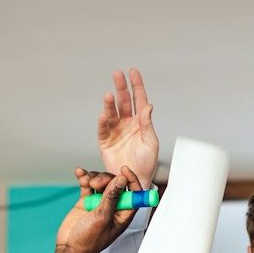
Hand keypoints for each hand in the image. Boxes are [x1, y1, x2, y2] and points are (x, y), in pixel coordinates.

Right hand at [45, 165, 141, 252]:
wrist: (70, 248)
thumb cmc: (89, 240)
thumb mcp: (103, 217)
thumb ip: (112, 197)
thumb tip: (122, 180)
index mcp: (123, 214)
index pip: (134, 193)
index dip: (131, 180)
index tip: (124, 170)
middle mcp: (113, 207)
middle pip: (116, 184)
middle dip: (106, 179)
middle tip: (96, 184)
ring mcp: (99, 204)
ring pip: (101, 183)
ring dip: (94, 178)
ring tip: (85, 182)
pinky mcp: (86, 201)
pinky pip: (87, 185)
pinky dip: (84, 178)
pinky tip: (79, 173)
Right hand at [97, 69, 157, 188]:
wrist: (135, 181)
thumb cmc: (147, 163)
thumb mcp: (151, 143)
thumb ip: (147, 124)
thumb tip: (148, 105)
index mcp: (140, 123)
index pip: (138, 100)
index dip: (136, 86)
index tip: (132, 71)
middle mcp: (127, 124)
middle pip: (123, 102)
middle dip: (121, 88)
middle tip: (117, 74)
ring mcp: (116, 132)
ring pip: (112, 114)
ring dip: (110, 104)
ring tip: (109, 96)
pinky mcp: (106, 142)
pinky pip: (103, 130)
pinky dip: (102, 123)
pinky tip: (103, 115)